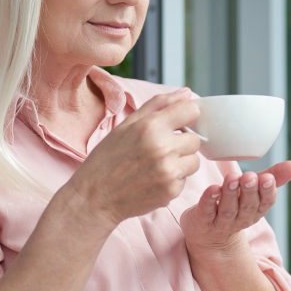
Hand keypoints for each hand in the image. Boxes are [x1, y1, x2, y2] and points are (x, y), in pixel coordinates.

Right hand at [68, 88, 200, 227]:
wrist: (95, 196)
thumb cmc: (108, 159)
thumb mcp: (126, 125)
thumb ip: (158, 105)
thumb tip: (186, 93)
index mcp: (151, 126)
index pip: (191, 111)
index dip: (186, 116)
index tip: (178, 123)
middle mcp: (163, 148)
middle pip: (195, 139)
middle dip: (182, 142)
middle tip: (160, 149)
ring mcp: (169, 171)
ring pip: (194, 161)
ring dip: (181, 162)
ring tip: (157, 165)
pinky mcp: (171, 191)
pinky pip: (185, 180)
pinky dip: (173, 180)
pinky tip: (153, 179)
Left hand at [180, 161, 290, 252]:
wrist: (208, 237)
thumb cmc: (234, 206)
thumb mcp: (255, 192)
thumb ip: (274, 177)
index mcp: (256, 211)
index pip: (265, 203)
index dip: (266, 192)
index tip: (267, 178)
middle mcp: (240, 219)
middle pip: (247, 207)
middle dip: (249, 192)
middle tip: (249, 176)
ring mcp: (220, 223)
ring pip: (227, 210)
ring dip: (230, 194)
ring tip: (232, 178)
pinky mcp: (202, 221)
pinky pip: (206, 211)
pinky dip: (209, 200)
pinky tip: (212, 188)